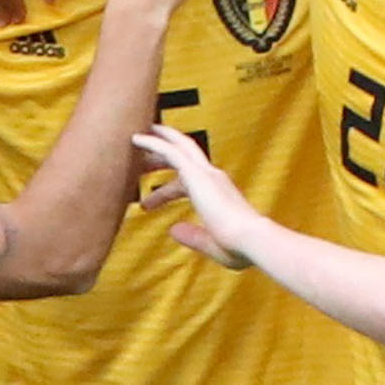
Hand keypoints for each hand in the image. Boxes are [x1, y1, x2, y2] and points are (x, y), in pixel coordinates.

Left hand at [131, 124, 257, 268]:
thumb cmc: (237, 246)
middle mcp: (213, 178)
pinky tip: (136, 139)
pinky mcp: (196, 173)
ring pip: (179, 147)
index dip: (165, 192)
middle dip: (163, 157)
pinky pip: (171, 152)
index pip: (187, 185)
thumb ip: (192, 236)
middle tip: (142, 160)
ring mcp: (206, 173)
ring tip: (136, 137)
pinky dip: (153, 143)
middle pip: (185, 157)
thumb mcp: (210, 243)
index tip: (148, 203)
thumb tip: (174, 231)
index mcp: (218, 194)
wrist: (248, 238)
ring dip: (158, 141)